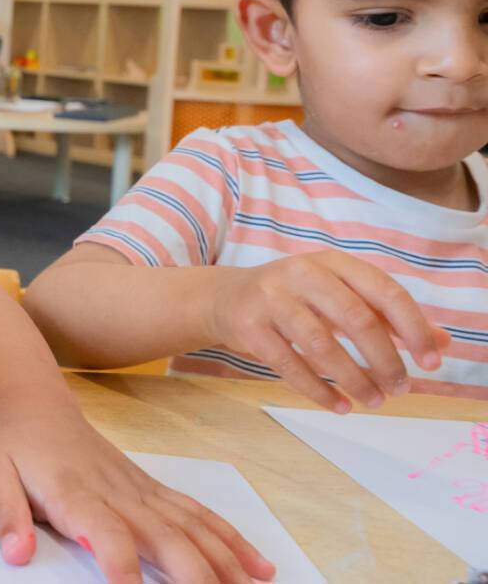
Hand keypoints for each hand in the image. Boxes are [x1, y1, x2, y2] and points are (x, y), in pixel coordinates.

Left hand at [0, 407, 276, 583]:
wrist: (38, 407)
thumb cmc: (15, 448)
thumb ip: (5, 515)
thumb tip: (15, 554)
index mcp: (75, 494)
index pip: (104, 532)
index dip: (119, 564)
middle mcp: (117, 493)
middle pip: (164, 536)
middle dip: (193, 576)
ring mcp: (142, 491)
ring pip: (192, 528)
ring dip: (224, 564)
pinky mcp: (154, 490)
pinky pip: (199, 514)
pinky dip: (231, 541)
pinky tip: (258, 568)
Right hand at [207, 252, 450, 412]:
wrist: (225, 298)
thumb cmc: (294, 298)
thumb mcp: (339, 296)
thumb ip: (388, 317)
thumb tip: (443, 343)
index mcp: (332, 262)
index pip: (384, 291)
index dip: (412, 328)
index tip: (431, 362)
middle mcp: (301, 273)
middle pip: (356, 319)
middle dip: (385, 360)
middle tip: (401, 389)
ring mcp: (271, 299)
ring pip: (322, 346)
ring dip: (355, 380)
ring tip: (375, 401)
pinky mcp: (249, 327)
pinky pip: (290, 365)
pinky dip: (319, 391)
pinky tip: (340, 406)